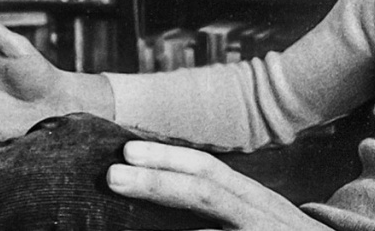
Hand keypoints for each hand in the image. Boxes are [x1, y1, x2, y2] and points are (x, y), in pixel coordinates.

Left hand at [107, 141, 332, 230]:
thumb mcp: (260, 216)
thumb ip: (221, 207)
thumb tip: (164, 195)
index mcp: (253, 200)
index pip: (209, 171)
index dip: (169, 158)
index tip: (128, 152)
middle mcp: (260, 213)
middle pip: (208, 190)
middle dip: (160, 179)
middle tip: (113, 173)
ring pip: (211, 226)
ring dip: (171, 208)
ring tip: (127, 203)